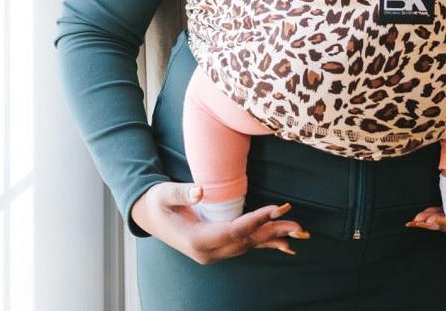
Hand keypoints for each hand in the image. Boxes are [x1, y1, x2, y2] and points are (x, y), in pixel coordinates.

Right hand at [130, 181, 309, 263]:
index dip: (256, 219)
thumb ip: (182, 193)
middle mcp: (208, 252)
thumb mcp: (164, 194)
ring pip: (248, 246)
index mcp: (197, 241)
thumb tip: (200, 192)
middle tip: (298, 225)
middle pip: (246, 241)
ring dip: (273, 238)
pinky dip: (264, 243)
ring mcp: (213, 253)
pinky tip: (283, 245)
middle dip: (273, 231)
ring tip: (298, 233)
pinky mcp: (217, 248)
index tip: (276, 209)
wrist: (147, 216)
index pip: (234, 230)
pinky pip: (244, 246)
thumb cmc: (156, 202)